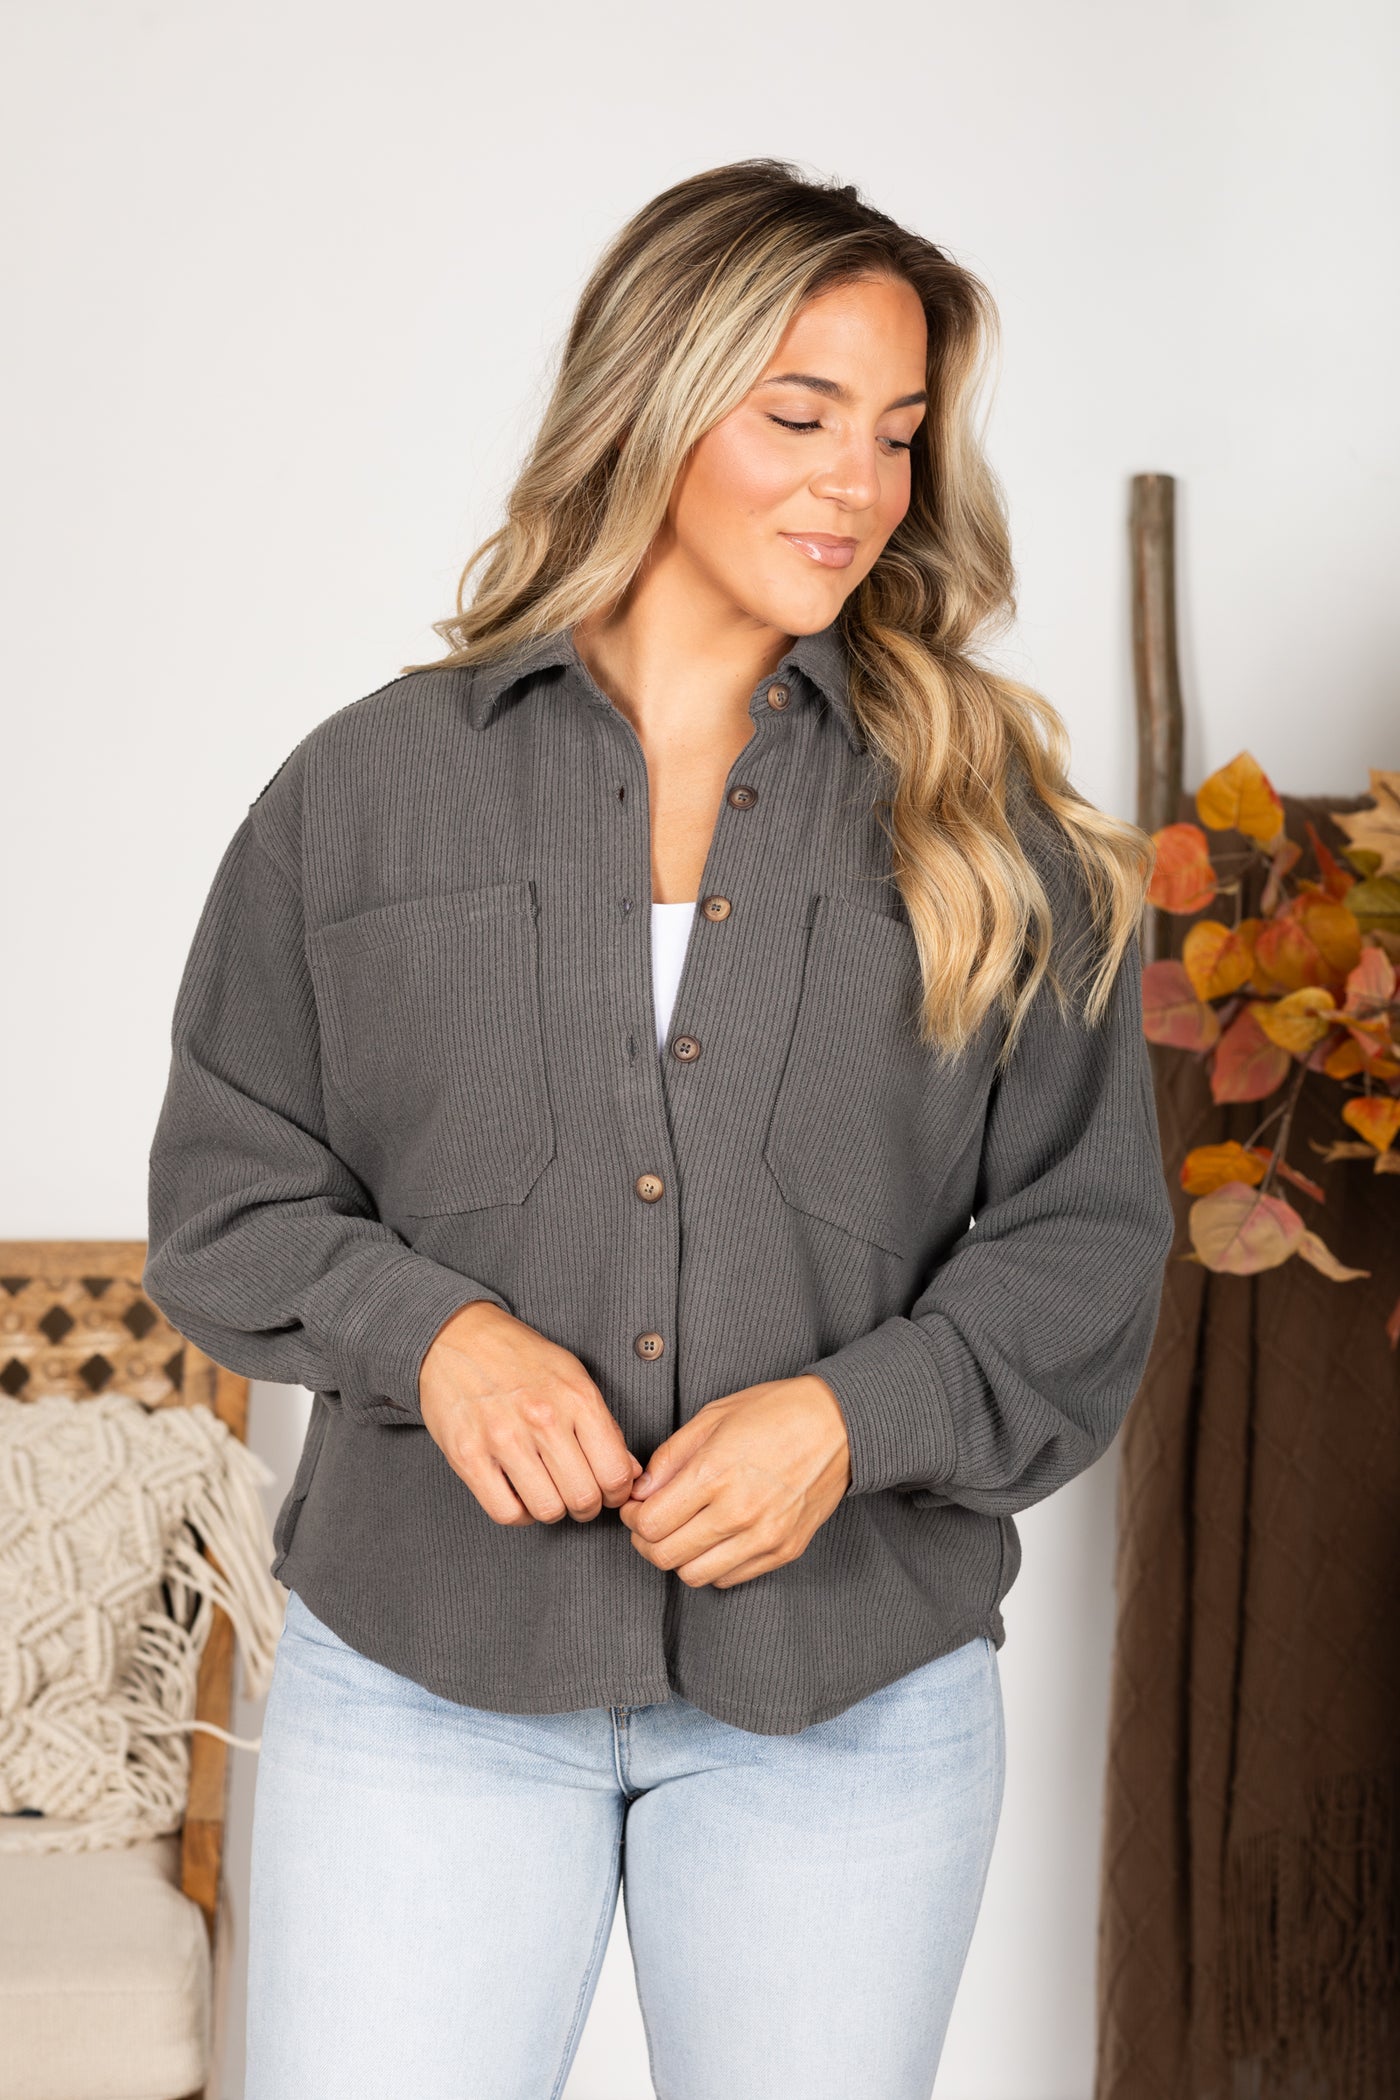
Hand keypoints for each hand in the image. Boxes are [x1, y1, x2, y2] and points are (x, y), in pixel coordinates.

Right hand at [419, 1301, 643, 1525]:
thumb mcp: (573, 1376)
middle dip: (587, 1507)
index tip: (608, 1491)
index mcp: (577, 1398)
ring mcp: (503, 1438)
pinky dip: (518, 1513)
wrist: (456, 1337)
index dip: (617, 1493)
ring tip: (548, 1492)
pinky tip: (519, 1495)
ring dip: (553, 1510)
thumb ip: (605, 1425)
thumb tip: (630, 1473)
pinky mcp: (468, 1456)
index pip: (615, 1472)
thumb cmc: (519, 1357)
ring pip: (547, 1509)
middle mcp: (543, 1418)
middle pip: (583, 1497)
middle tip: (579, 1497)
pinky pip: (505, 1512)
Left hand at [619, 1375, 850, 1587]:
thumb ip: (670, 1458)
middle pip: (665, 1556)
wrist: (840, 1425)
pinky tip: (714, 1539)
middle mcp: (739, 1511)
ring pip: (694, 1576)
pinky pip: (729, 1578)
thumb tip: (641, 1493)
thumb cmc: (774, 1412)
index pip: (650, 1524)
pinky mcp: (784, 1550)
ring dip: (678, 1557)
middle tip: (651, 1523)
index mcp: (715, 1472)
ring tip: (682, 1532)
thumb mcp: (712, 1417)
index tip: (636, 1507)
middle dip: (646, 1542)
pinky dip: (712, 1565)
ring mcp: (765, 1536)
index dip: (632, 1518)